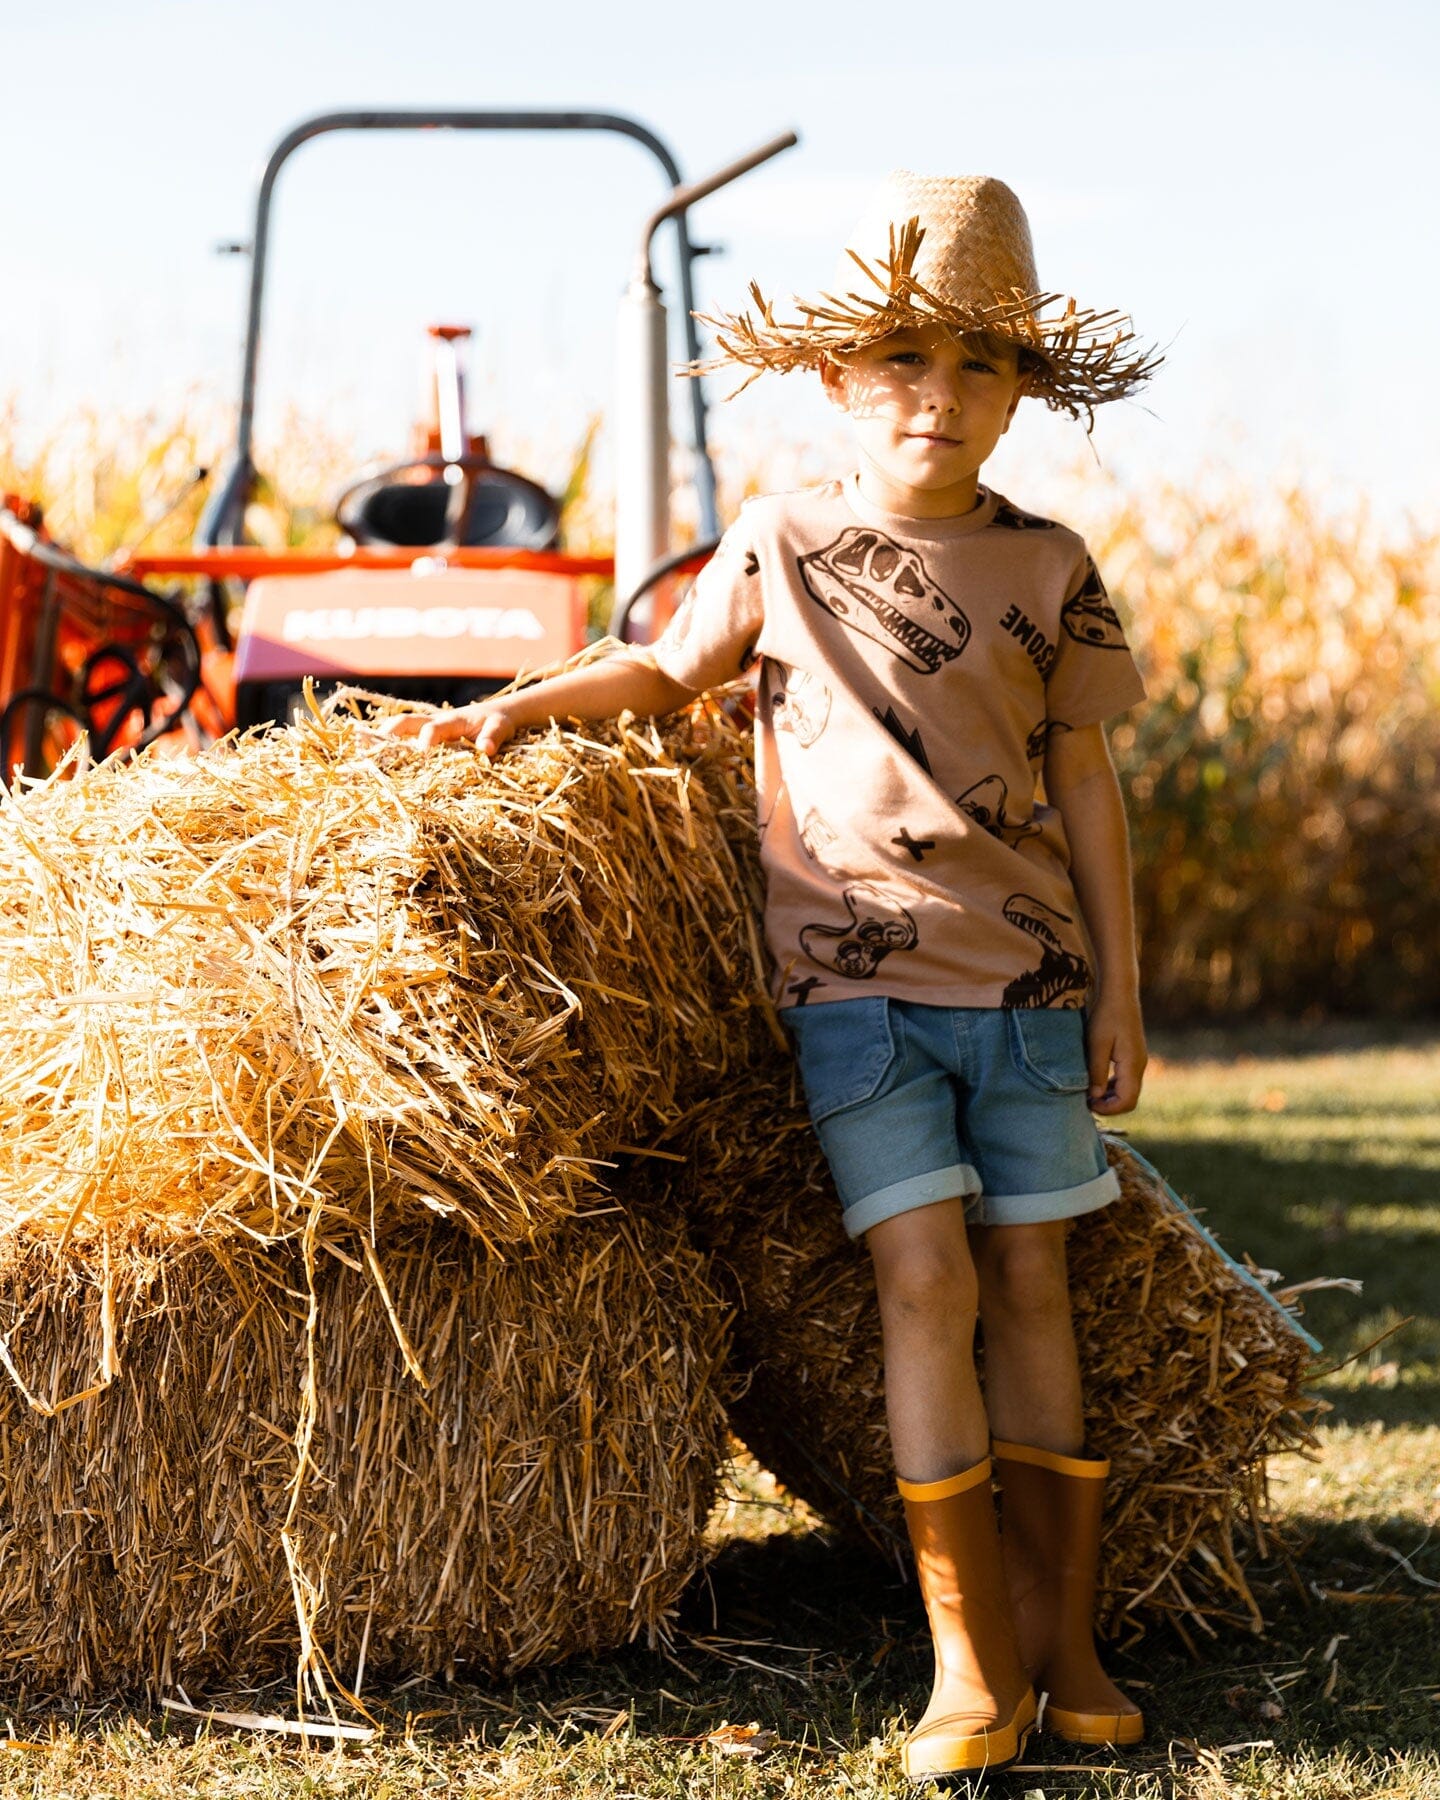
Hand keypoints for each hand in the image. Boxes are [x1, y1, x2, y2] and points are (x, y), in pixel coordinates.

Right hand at [377, 703, 517, 754]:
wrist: (495, 714)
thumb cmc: (498, 722)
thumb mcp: (501, 728)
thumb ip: (493, 736)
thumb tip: (485, 749)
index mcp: (452, 720)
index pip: (434, 728)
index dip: (426, 738)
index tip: (421, 752)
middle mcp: (433, 722)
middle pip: (405, 723)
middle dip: (388, 734)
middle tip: (371, 750)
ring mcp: (425, 729)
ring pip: (397, 730)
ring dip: (379, 740)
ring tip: (358, 754)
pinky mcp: (423, 737)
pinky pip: (400, 739)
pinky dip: (383, 746)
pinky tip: (365, 759)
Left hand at [1084, 989, 1146, 1114]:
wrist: (1119, 993)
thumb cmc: (1106, 1015)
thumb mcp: (1097, 1044)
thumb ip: (1096, 1071)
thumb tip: (1095, 1096)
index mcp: (1133, 1065)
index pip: (1127, 1101)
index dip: (1108, 1109)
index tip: (1088, 1104)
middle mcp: (1139, 1066)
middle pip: (1129, 1099)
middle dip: (1109, 1106)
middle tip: (1086, 1101)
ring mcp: (1138, 1061)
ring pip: (1128, 1090)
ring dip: (1110, 1097)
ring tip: (1088, 1093)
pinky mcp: (1133, 1056)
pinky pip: (1125, 1080)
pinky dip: (1112, 1086)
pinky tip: (1096, 1081)